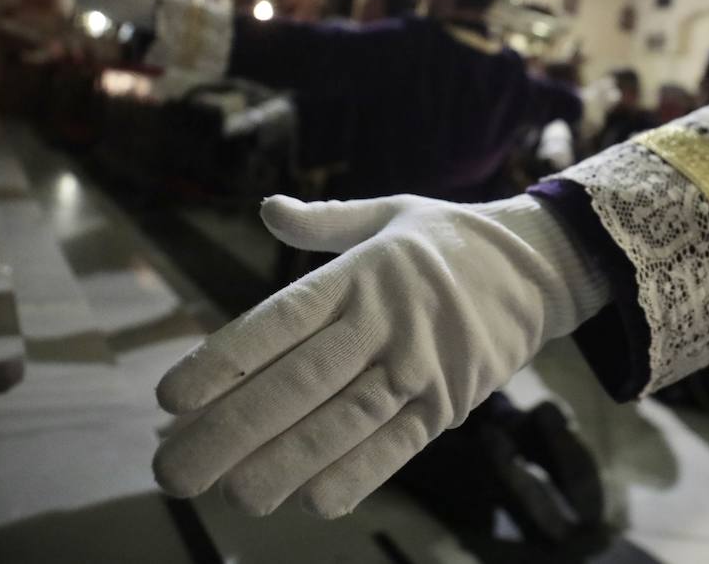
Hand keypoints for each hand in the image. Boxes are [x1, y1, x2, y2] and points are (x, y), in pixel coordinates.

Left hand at [152, 194, 608, 517]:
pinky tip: (307, 501)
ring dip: (280, 466)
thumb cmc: (449, 241)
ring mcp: (419, 367)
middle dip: (230, 432)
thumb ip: (325, 221)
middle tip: (172, 471)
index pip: (279, 320)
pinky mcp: (449, 403)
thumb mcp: (390, 213)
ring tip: (227, 497)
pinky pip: (395, 448)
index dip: (222, 361)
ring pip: (341, 424)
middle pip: (297, 383)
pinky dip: (353, 477)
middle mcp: (385, 321)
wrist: (539, 265)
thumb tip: (269, 207)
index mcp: (361, 274)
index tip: (169, 400)